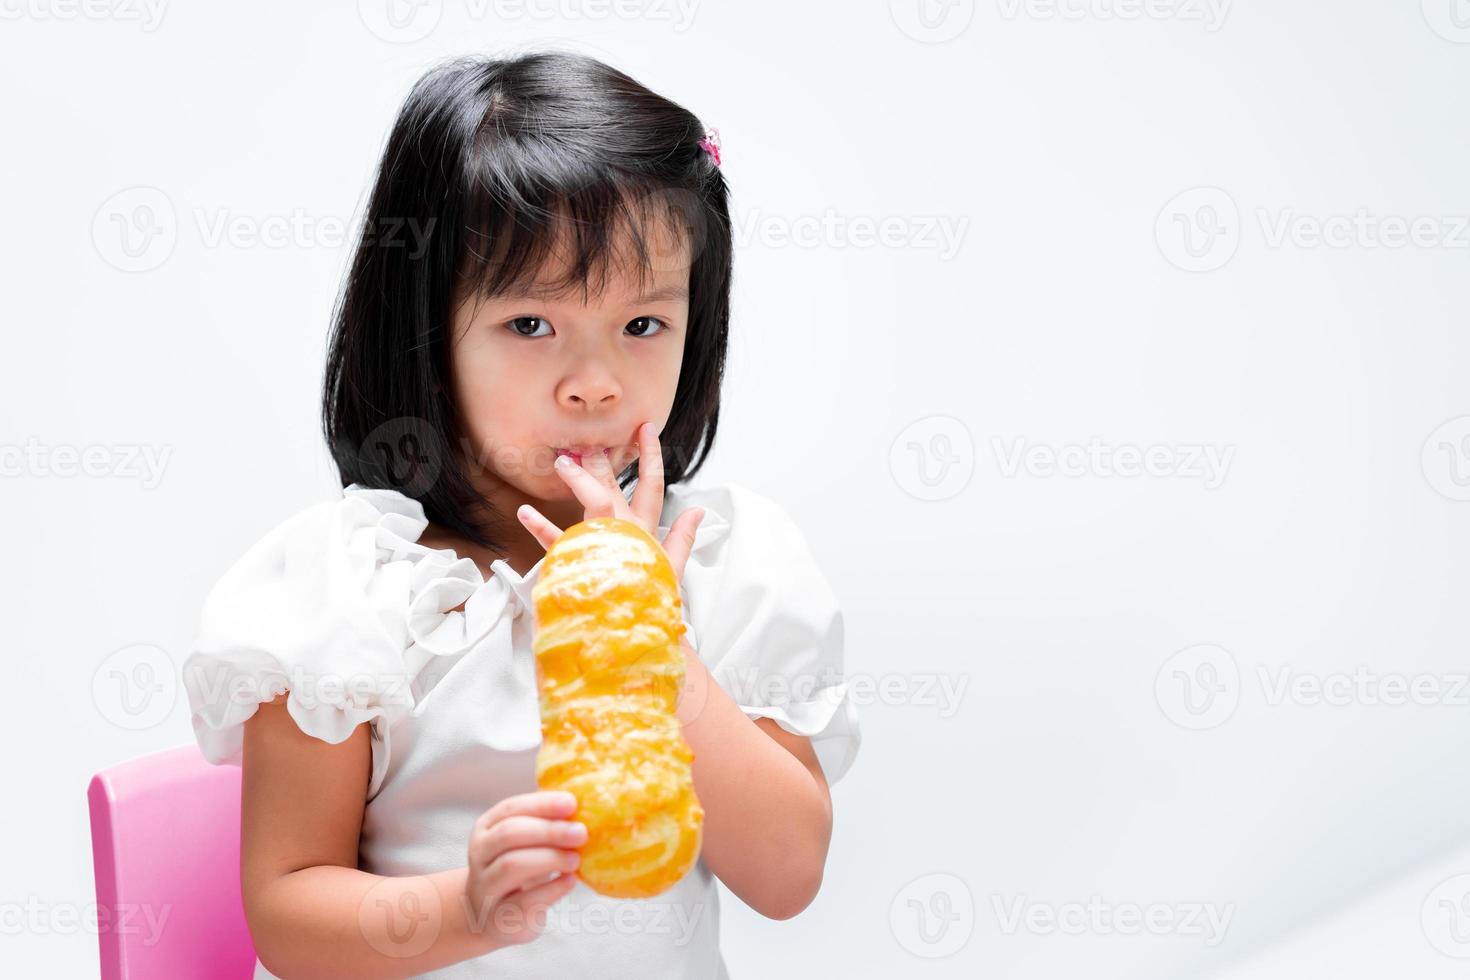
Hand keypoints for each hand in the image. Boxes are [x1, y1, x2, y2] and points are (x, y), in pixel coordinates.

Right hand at [464, 790, 586, 949]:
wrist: (497, 918)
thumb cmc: (522, 869)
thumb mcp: (527, 843)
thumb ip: (548, 823)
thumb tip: (587, 803)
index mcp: (487, 828)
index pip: (511, 809)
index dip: (542, 804)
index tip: (572, 803)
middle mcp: (479, 855)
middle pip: (509, 834)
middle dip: (548, 831)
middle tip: (581, 833)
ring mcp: (485, 888)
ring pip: (511, 865)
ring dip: (549, 858)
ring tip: (576, 860)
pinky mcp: (498, 918)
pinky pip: (524, 901)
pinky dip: (551, 889)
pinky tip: (570, 882)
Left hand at [517, 421, 704, 580]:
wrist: (633, 633)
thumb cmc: (650, 597)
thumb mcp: (673, 567)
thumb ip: (684, 537)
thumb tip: (700, 511)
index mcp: (645, 531)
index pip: (651, 487)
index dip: (650, 456)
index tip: (646, 428)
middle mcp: (625, 531)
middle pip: (615, 487)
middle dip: (604, 460)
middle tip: (591, 440)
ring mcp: (602, 544)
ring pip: (594, 503)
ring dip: (578, 480)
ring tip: (562, 462)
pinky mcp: (578, 561)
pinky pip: (556, 542)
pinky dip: (540, 526)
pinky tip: (525, 511)